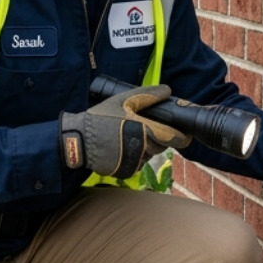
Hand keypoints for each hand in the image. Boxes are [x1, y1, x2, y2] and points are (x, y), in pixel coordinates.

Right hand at [60, 84, 191, 178]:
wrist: (78, 140)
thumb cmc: (100, 118)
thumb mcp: (123, 101)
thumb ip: (148, 95)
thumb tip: (167, 90)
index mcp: (144, 130)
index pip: (173, 138)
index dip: (181, 137)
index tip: (184, 135)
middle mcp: (142, 149)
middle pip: (160, 146)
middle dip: (157, 139)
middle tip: (144, 129)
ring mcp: (134, 162)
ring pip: (149, 155)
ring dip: (145, 147)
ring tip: (128, 136)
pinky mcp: (126, 171)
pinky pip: (137, 164)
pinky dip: (134, 156)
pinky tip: (122, 147)